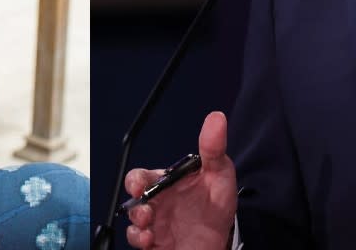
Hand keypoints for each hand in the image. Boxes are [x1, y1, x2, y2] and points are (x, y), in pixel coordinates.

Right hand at [125, 111, 238, 248]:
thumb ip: (214, 149)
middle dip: (133, 199)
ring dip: (137, 219)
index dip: (137, 179)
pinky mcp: (155, 242)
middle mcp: (158, 201)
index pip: (144, 176)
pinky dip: (140, 238)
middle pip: (134, 195)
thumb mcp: (220, 174)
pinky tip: (150, 239)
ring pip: (134, 217)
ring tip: (148, 223)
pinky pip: (137, 239)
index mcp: (168, 183)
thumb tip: (216, 118)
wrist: (222, 243)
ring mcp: (155, 223)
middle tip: (142, 202)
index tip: (140, 184)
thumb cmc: (217, 207)